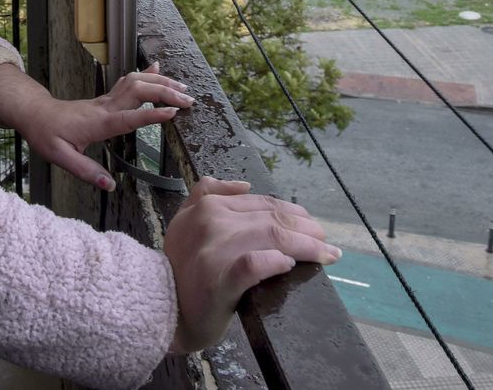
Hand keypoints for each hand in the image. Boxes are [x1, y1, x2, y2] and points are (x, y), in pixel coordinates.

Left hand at [18, 63, 193, 190]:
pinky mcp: (107, 99)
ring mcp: (107, 100)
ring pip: (137, 82)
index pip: (129, 117)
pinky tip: (159, 68)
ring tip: (183, 88)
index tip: (173, 113)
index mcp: (98, 123)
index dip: (151, 115)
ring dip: (161, 82)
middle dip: (166, 93)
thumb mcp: (61, 158)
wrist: (35, 113)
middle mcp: (106, 107)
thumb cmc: (46, 135)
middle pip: (139, 92)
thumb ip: (86, 171)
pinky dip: (147, 74)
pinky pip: (130, 82)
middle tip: (189, 102)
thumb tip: (110, 186)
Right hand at [164, 177, 339, 354]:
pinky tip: (289, 264)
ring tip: (326, 255)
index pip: (263, 204)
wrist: (164, 308)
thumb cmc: (182, 267)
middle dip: (308, 231)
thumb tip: (244, 184)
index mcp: (207, 205)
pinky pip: (254, 265)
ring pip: (272, 238)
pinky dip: (275, 262)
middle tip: (327, 243)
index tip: (314, 227)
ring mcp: (214, 251)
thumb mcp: (184, 220)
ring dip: (306, 246)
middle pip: (273, 220)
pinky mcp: (218, 281)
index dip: (295, 213)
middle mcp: (210, 222)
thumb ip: (206, 193)